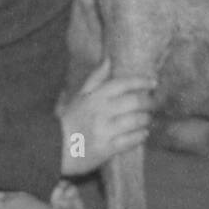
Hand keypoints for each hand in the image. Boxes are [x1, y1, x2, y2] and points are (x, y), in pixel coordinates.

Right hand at [59, 58, 155, 175]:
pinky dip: (140, 136)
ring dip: (146, 119)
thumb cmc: (70, 120)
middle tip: (154, 103)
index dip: (141, 81)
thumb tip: (109, 59)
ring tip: (148, 119)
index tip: (154, 82)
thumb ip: (96, 78)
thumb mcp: (79, 96)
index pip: (123, 83)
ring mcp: (104, 130)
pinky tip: (143, 134)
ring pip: (135, 121)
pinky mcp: (106, 148)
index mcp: (95, 96)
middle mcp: (101, 111)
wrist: (54, 148)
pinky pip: (130, 140)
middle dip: (149, 102)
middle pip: (134, 102)